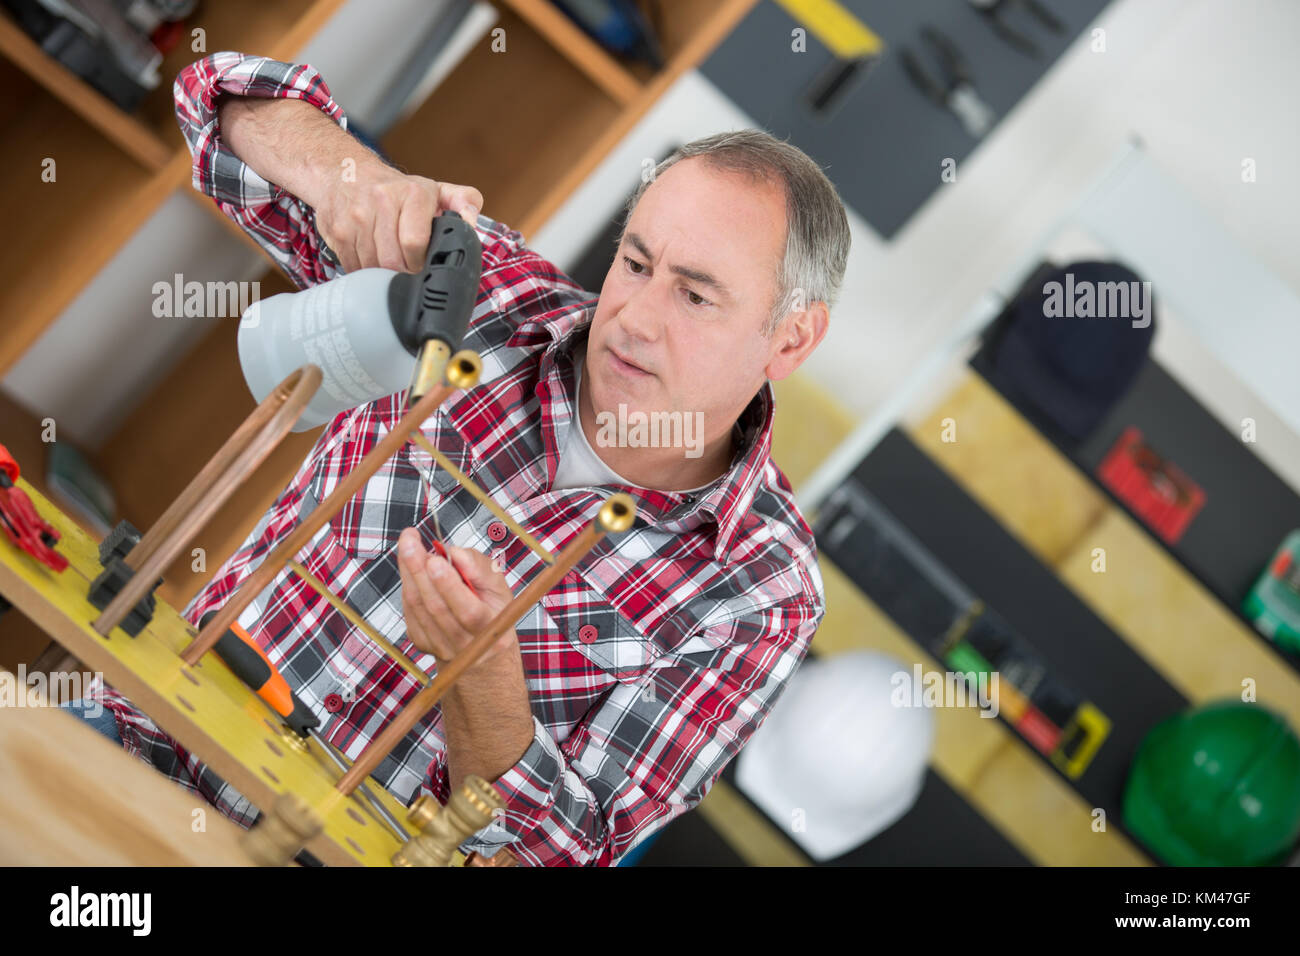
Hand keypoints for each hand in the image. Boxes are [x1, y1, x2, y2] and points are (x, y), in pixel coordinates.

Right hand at [311, 156, 482, 273]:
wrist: (345, 171)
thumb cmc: (396, 189)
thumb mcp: (434, 190)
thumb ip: (463, 202)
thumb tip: (471, 222)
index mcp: (414, 193)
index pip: (415, 242)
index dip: (420, 262)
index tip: (422, 265)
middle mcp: (382, 200)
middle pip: (393, 260)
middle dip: (402, 273)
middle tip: (407, 271)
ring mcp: (356, 216)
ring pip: (372, 266)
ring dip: (382, 274)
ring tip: (389, 264)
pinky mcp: (337, 230)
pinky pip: (353, 266)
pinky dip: (363, 271)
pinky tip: (370, 260)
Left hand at [396, 528, 516, 665]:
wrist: (482, 649)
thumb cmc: (493, 610)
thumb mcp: (499, 588)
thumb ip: (481, 569)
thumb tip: (455, 553)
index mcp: (490, 630)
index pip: (468, 611)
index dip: (450, 586)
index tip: (435, 559)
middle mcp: (464, 644)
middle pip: (436, 607)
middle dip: (419, 571)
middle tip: (409, 541)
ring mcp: (440, 646)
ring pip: (418, 607)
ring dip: (409, 573)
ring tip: (408, 545)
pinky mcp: (422, 642)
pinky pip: (409, 610)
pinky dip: (408, 583)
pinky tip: (410, 565)